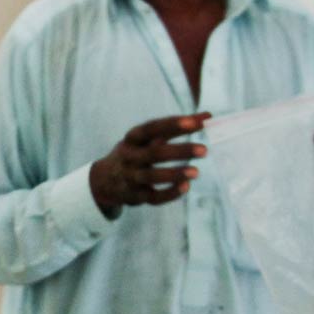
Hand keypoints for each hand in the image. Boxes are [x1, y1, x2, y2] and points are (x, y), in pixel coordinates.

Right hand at [88, 113, 210, 217]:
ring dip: (175, 174)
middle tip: (205, 150)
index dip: (171, 125)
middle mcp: (129, 157)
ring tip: (196, 172)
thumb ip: (177, 127)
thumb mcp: (149, 138)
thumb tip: (209, 116)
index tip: (193, 122)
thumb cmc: (136, 152)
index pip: (151, 128)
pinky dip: (169, 193)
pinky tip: (186, 187)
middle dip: (180, 151)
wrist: (105, 180)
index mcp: (132, 139)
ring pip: (152, 176)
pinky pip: (153, 197)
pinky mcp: (135, 196)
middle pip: (154, 153)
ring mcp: (131, 177)